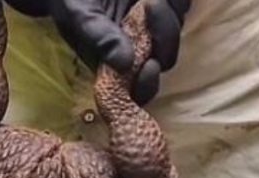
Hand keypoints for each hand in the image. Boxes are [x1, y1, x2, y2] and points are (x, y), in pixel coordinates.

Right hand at [48, 0, 189, 104]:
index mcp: (117, 64)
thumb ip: (99, 38)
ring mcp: (154, 28)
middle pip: (167, 56)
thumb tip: (123, 64)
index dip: (148, 83)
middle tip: (150, 6)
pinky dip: (174, 0)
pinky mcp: (164, 8)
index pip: (140, 88)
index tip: (150, 65)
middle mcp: (139, 49)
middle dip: (163, 34)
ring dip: (167, 13)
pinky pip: (181, 6)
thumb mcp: (78, 16)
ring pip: (175, 29)